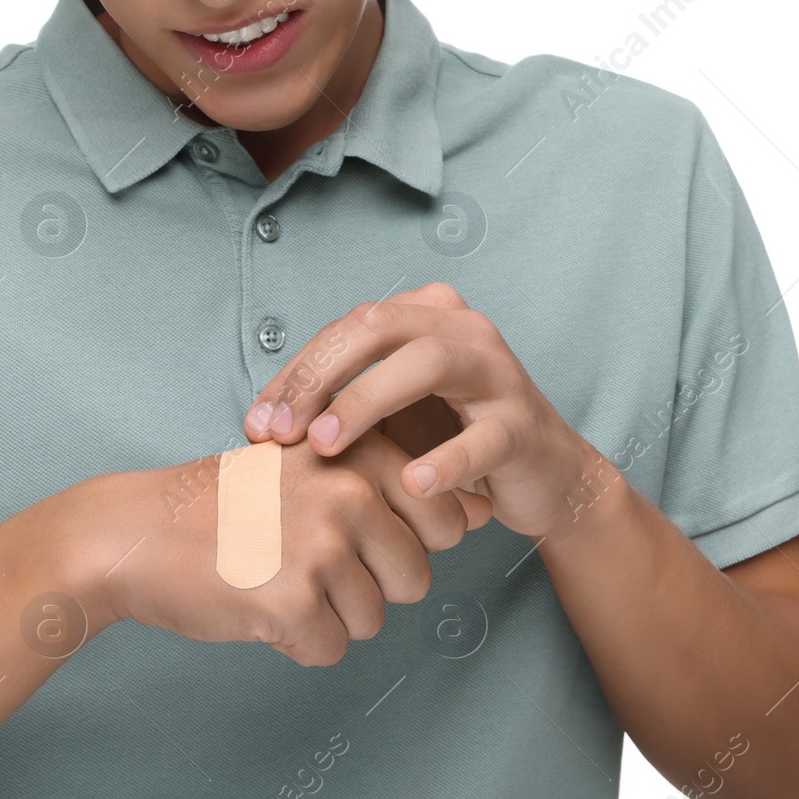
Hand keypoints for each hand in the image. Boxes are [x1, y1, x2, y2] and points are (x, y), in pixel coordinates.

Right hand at [69, 427, 469, 665]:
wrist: (133, 533)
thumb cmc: (225, 505)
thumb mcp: (313, 467)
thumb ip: (391, 483)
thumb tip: (479, 513)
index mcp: (361, 452)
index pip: (447, 522)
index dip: (400, 543)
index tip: (346, 532)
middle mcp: (349, 492)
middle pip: (415, 579)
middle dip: (367, 587)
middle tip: (301, 560)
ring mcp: (321, 546)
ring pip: (373, 620)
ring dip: (327, 616)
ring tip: (271, 576)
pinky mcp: (291, 600)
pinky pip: (329, 650)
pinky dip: (294, 642)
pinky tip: (254, 603)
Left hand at [242, 282, 600, 540]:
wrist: (541, 476)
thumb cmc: (451, 437)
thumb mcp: (388, 415)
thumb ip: (335, 406)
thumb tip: (260, 425)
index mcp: (425, 315)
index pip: (347, 329)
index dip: (296, 373)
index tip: (257, 424)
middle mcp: (463, 330)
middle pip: (381, 327)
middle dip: (322, 376)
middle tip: (283, 430)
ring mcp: (498, 373)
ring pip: (429, 363)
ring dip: (368, 401)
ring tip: (327, 444)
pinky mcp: (524, 426)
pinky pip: (483, 438)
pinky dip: (446, 460)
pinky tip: (412, 482)